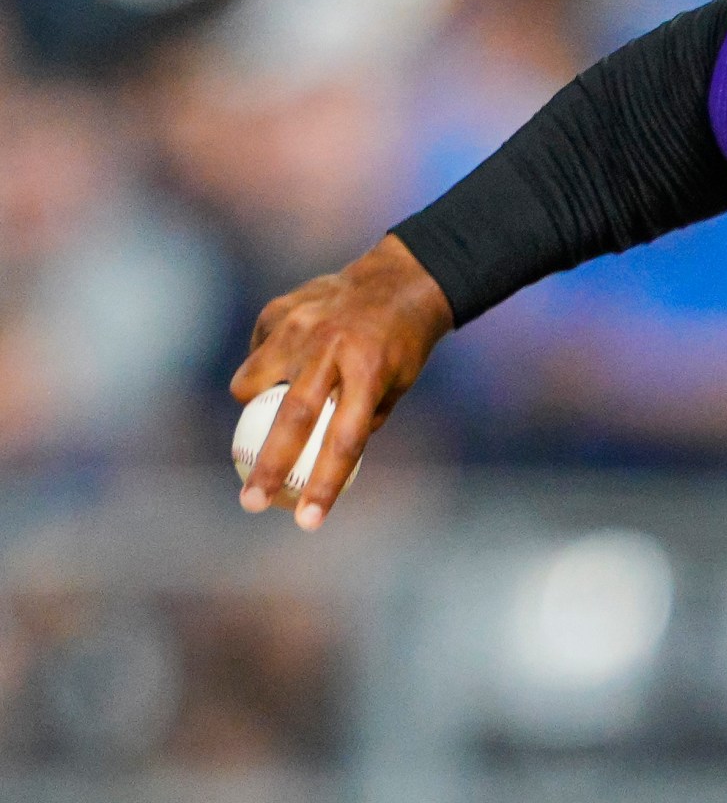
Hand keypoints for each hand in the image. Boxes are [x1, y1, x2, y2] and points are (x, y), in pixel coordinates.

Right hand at [231, 234, 453, 528]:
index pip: (345, 440)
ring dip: (253, 403)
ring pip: (252, 382)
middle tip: (250, 503)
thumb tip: (320, 464)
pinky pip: (257, 353)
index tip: (306, 522)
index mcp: (369, 370)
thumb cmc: (399, 346)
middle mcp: (330, 348)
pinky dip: (265, 365)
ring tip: (266, 404)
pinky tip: (287, 358)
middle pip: (291, 418)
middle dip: (267, 468)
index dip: (324, 485)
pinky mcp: (277, 311)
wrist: (395, 281)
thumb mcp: (396, 385)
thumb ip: (360, 419)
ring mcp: (298, 326)